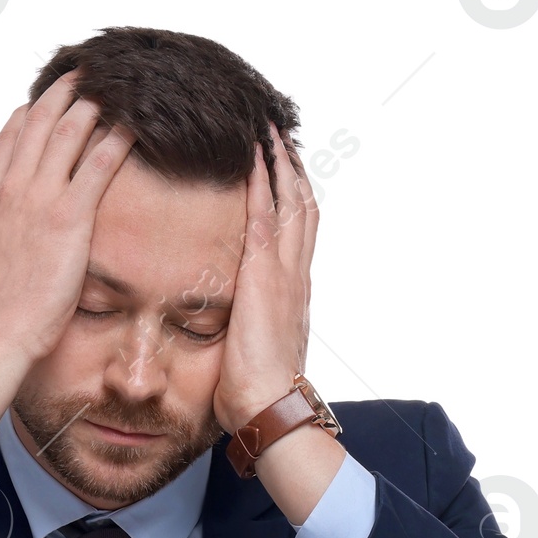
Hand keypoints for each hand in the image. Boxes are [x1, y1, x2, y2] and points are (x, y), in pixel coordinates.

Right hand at [0, 72, 135, 429]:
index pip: (9, 139)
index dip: (30, 113)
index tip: (45, 99)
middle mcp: (11, 187)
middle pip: (40, 122)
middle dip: (64, 92)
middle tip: (84, 72)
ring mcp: (38, 198)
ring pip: (69, 132)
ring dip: (93, 102)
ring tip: (114, 84)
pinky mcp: (68, 216)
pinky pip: (98, 164)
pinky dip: (116, 138)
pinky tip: (133, 123)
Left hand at [212, 123, 319, 435]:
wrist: (270, 406)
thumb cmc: (258, 393)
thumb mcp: (256, 351)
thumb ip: (250, 330)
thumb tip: (235, 332)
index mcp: (294, 293)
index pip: (298, 235)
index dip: (294, 200)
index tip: (286, 173)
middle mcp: (295, 276)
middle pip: (302, 208)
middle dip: (292, 170)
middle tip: (281, 136)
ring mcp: (284, 272)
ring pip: (290, 202)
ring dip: (279, 163)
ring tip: (268, 130)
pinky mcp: (264, 274)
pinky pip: (264, 214)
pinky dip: (261, 181)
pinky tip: (252, 155)